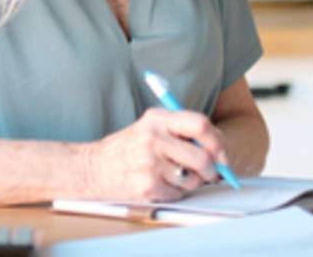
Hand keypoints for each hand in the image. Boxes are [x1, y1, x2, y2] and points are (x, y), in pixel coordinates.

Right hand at [84, 108, 230, 201]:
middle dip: (212, 170)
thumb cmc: (127, 148)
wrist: (91, 168)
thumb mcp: (150, 127)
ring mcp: (150, 163)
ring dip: (192, 183)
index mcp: (158, 119)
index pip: (201, 124)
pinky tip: (160, 185)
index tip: (221, 154)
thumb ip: (181, 132)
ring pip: (193, 179)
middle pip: (202, 156)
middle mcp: (154, 138)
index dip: (217, 141)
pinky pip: (177, 194)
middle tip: (212, 175)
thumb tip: (218, 149)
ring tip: (176, 178)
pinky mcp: (146, 186)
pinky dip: (175, 193)